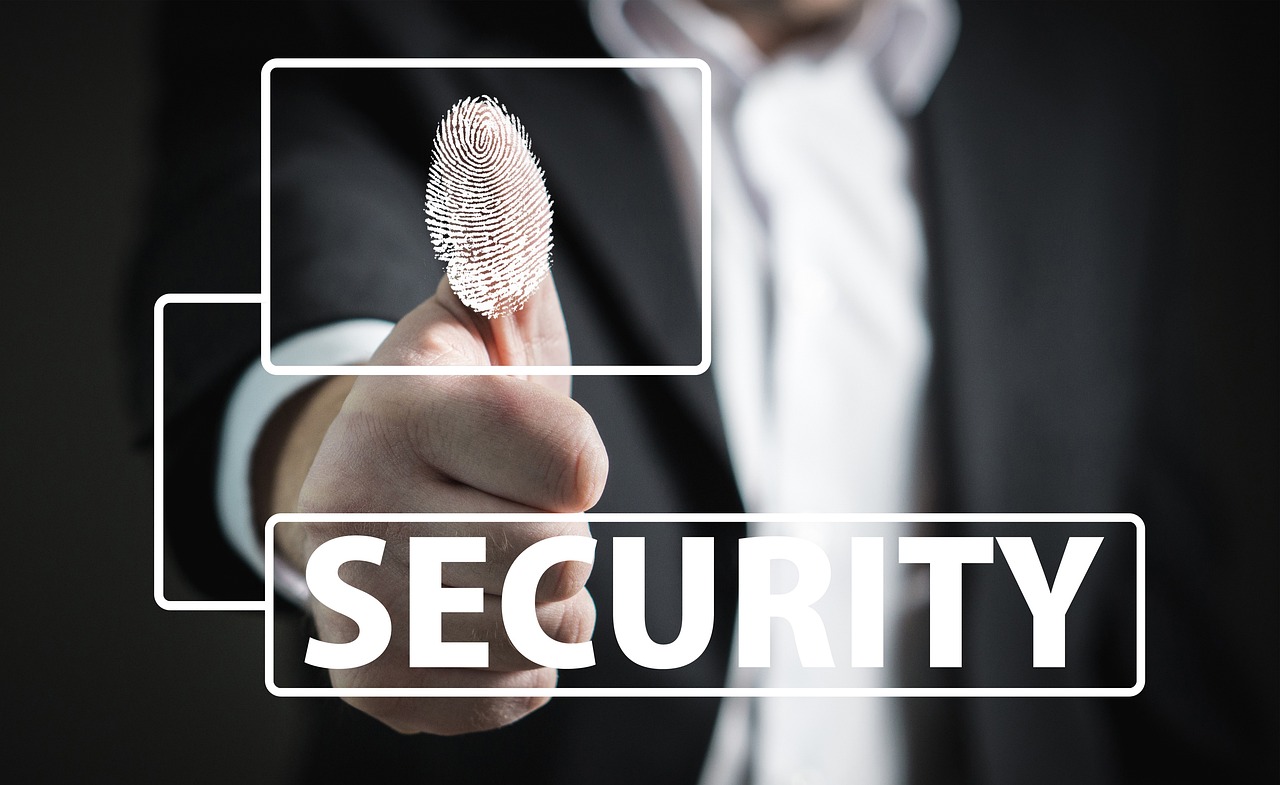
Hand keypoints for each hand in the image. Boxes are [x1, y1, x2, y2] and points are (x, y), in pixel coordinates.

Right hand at [261, 273, 607, 734]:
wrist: (363, 497)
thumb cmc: (449, 405)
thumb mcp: (477, 315)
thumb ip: (502, 240)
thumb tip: (492, 131)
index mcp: (396, 411)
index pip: (577, 467)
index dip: (570, 457)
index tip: (515, 441)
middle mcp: (353, 515)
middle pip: (560, 561)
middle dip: (557, 534)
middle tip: (500, 506)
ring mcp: (354, 614)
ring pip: (544, 636)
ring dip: (545, 600)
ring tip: (487, 557)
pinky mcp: (376, 688)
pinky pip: (515, 694)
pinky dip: (519, 661)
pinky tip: (472, 615)